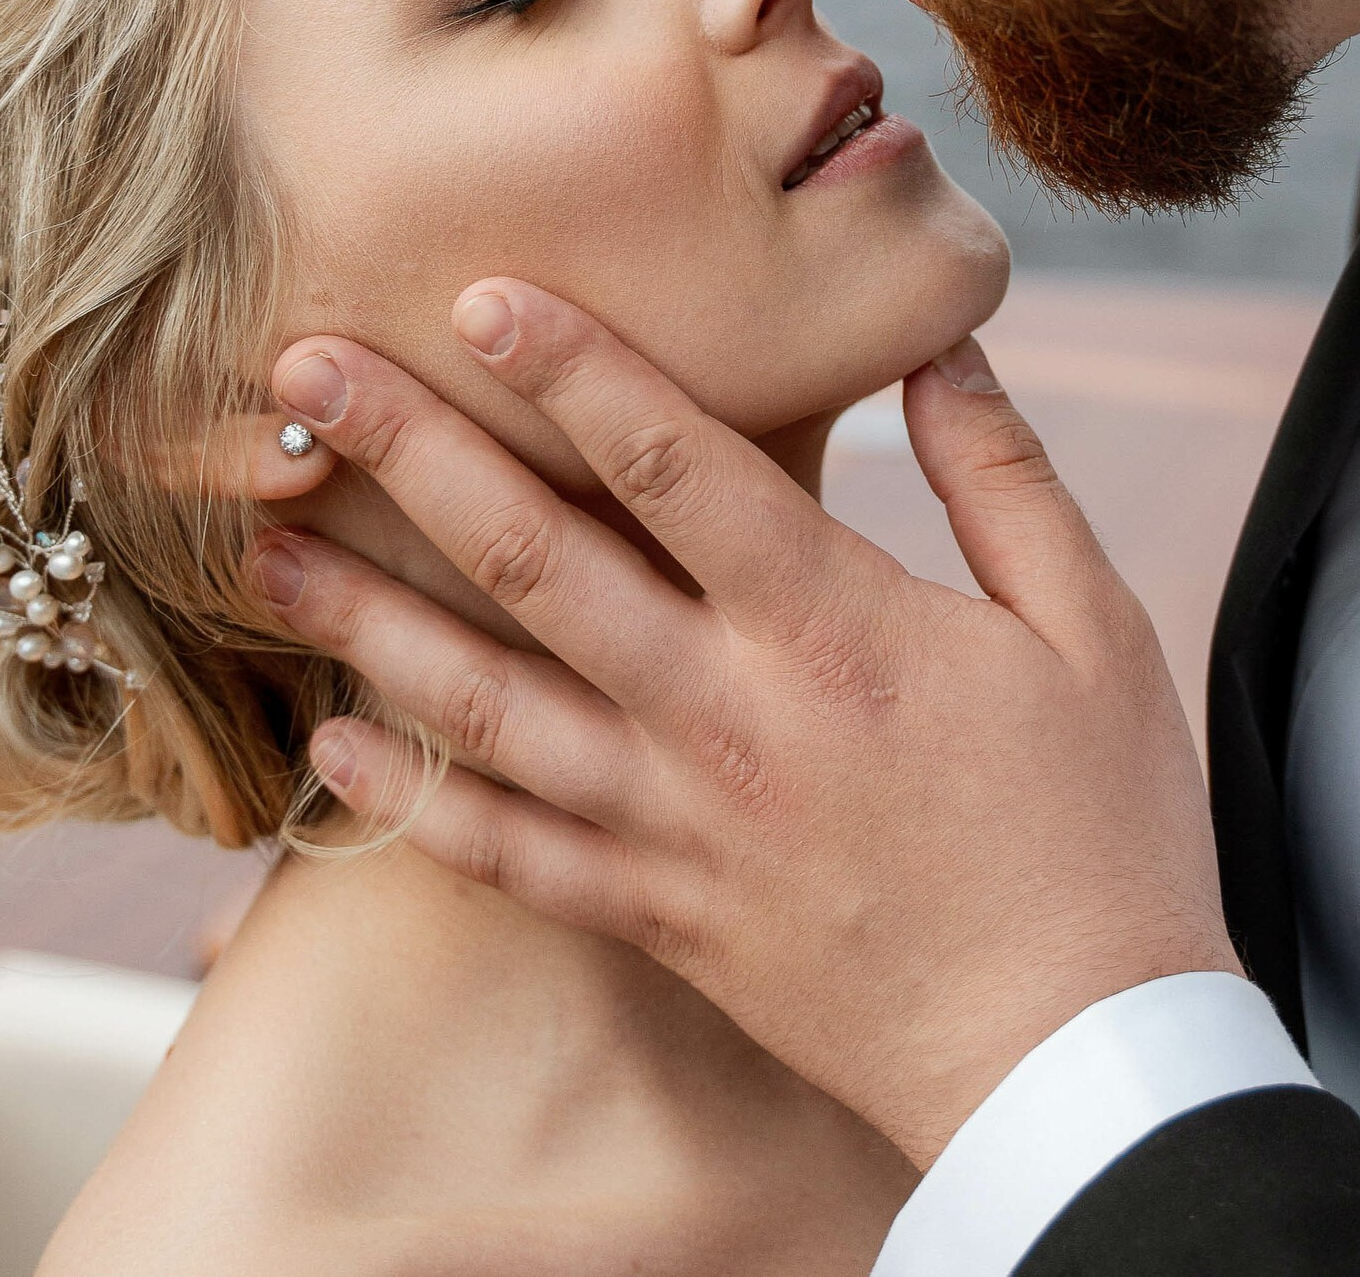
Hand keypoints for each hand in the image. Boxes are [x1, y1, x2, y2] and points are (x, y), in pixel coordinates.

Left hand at [256, 285, 1238, 1167]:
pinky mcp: (658, 914)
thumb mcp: (1091, 628)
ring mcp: (676, 823)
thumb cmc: (1098, 834)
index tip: (477, 292)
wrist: (1078, 1067)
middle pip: (538, 558)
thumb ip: (1004, 476)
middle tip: (300, 374)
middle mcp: (726, 714)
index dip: (572, 366)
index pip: (676, 461)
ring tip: (261, 546)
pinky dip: (411, 804)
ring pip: (486, 703)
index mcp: (833, 626)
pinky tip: (329, 749)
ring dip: (366, 615)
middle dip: (410, 453)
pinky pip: (509, 854)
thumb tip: (940, 350)